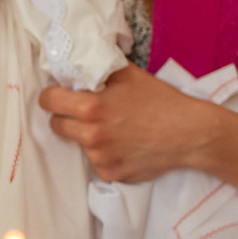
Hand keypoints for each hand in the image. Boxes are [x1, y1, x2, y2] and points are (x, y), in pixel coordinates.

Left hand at [40, 67, 224, 183]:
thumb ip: (98, 69)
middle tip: (87, 112)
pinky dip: (105, 155)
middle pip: (57, 126)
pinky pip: (96, 162)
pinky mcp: (110, 175)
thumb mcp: (128, 74)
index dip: (53, 96)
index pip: (48, 102)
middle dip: (66, 117)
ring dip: (88, 137)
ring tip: (116, 129)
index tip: (61, 96)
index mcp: (90, 108)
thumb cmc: (160, 100)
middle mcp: (90, 136)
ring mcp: (99, 159)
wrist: (189, 134)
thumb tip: (77, 63)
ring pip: (78, 145)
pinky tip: (125, 146)